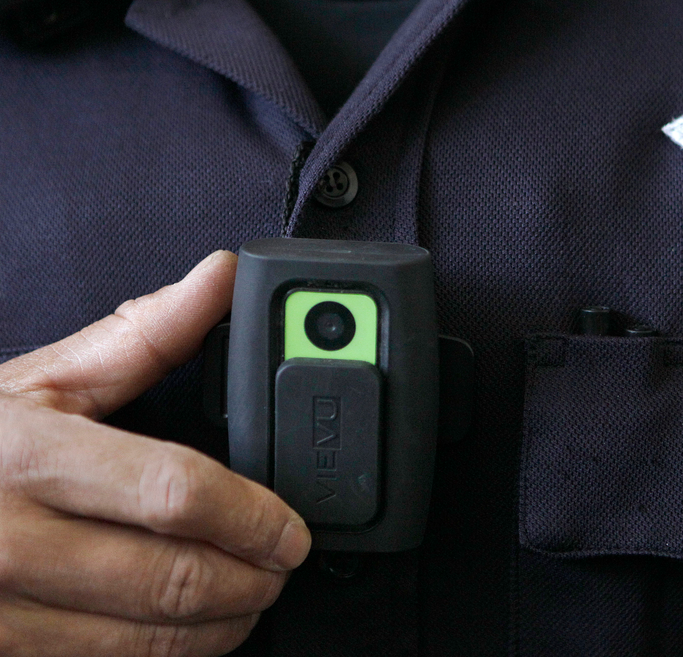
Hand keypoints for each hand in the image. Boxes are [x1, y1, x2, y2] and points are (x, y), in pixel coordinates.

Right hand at [0, 251, 310, 655]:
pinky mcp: (2, 655)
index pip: (173, 492)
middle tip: (283, 563)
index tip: (291, 527)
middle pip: (172, 578)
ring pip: (145, 640)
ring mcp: (1, 613)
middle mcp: (12, 543)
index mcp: (30, 458)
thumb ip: (140, 335)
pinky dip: (163, 654)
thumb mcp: (38, 381)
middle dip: (253, 577)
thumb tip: (218, 280)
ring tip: (251, 597)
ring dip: (222, 625)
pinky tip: (187, 630)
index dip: (252, 515)